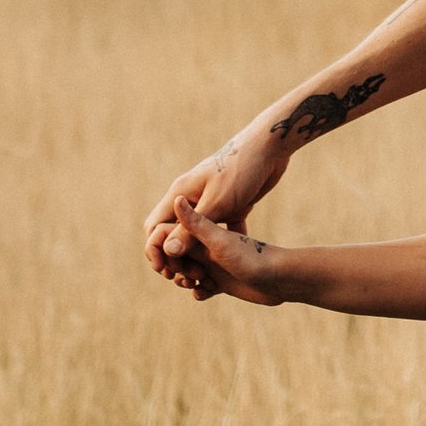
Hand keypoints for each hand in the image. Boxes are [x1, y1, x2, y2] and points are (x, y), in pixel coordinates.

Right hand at [145, 121, 291, 292]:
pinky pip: (217, 231)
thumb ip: (193, 227)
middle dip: (174, 256)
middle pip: (171, 233)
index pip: (155, 228)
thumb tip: (169, 250)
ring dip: (196, 254)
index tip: (168, 271)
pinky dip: (219, 245)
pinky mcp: (230, 206)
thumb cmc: (242, 171)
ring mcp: (210, 202)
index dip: (156, 252)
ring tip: (204, 276)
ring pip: (195, 234)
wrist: (270, 148)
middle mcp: (191, 199)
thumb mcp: (217, 202)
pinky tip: (230, 261)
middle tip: (186, 276)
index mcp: (180, 195)